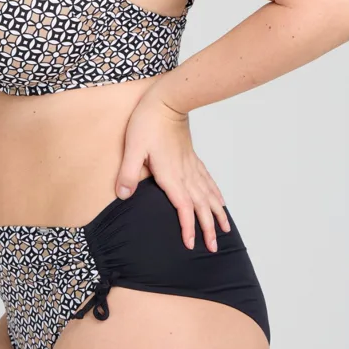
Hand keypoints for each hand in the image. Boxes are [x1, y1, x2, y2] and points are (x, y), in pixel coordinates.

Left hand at [115, 88, 230, 251]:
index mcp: (171, 175)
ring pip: (209, 195)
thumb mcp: (132, 148)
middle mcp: (185, 174)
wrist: (167, 101)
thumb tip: (123, 196)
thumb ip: (128, 173)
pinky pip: (208, 181)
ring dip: (217, 214)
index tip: (192, 245)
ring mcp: (191, 166)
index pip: (183, 207)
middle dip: (208, 228)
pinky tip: (220, 201)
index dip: (188, 227)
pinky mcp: (192, 158)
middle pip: (201, 206)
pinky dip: (216, 194)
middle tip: (213, 248)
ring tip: (224, 230)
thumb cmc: (148, 122)